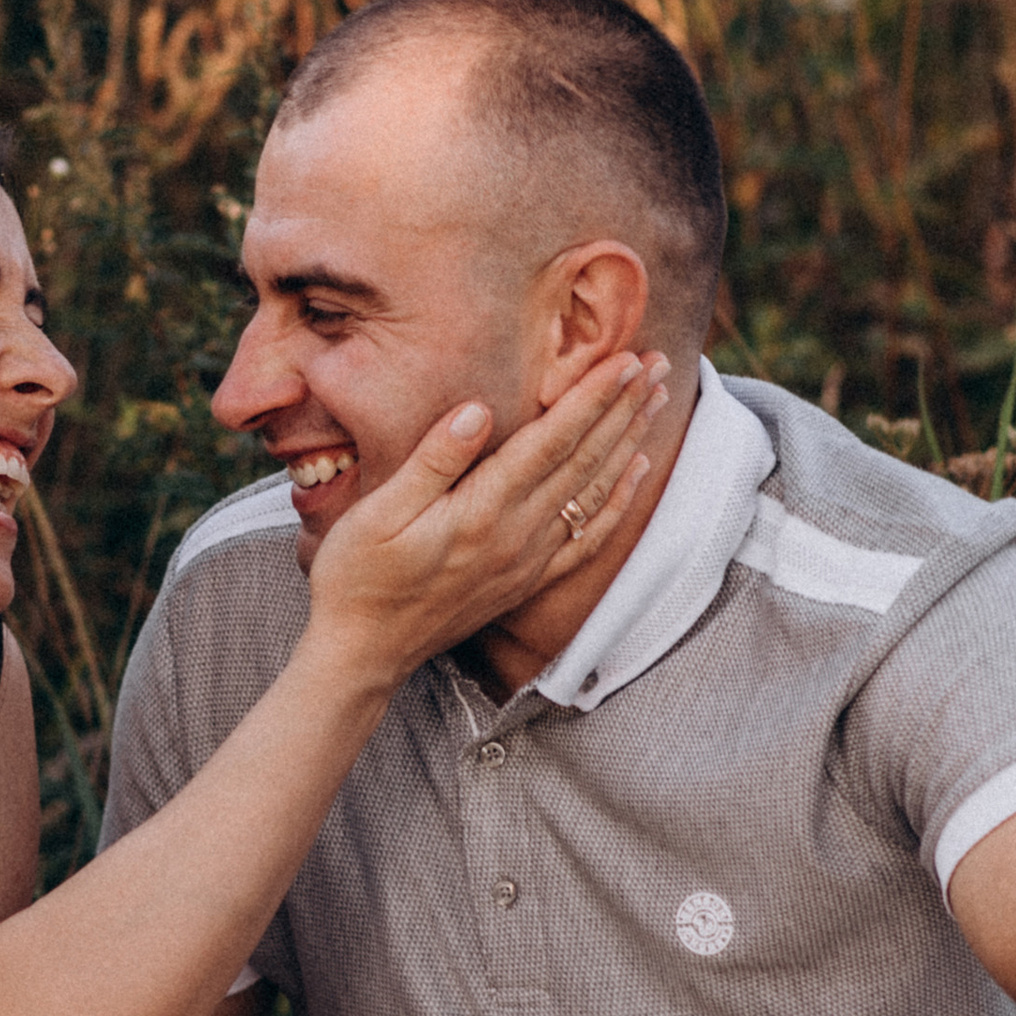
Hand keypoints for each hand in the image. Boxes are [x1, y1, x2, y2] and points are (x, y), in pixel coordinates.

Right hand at [303, 354, 666, 691]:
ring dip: (629, 442)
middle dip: (623, 408)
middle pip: (584, 460)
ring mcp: (526, 561)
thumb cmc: (356, 578)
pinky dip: (617, 502)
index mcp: (481, 511)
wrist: (361, 654)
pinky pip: (587, 538)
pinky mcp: (525, 581)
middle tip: (659, 364)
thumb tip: (478, 410)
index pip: (550, 442)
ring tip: (657, 400)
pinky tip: (635, 472)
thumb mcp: (377, 513)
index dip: (591, 398)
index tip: (625, 361)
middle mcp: (516, 536)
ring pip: (593, 491)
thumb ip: (433, 461)